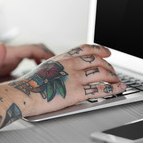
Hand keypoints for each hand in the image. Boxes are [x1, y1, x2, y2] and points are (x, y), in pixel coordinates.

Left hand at [0, 43, 54, 85]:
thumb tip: (3, 46)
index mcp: (9, 52)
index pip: (33, 48)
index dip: (47, 54)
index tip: (57, 63)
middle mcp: (12, 54)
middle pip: (37, 50)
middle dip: (50, 57)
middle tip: (61, 68)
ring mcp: (11, 60)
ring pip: (34, 57)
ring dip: (45, 62)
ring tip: (54, 73)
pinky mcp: (8, 67)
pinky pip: (27, 65)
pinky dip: (37, 68)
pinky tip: (39, 77)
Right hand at [9, 44, 126, 115]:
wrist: (23, 93)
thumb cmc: (31, 83)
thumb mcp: (45, 67)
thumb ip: (59, 66)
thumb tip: (66, 69)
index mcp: (63, 57)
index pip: (87, 49)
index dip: (100, 49)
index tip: (108, 52)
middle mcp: (71, 64)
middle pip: (98, 60)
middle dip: (110, 66)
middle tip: (114, 72)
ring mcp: (74, 77)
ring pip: (102, 73)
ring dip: (114, 77)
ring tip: (119, 82)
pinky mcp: (77, 91)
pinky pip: (100, 89)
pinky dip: (113, 89)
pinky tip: (119, 90)